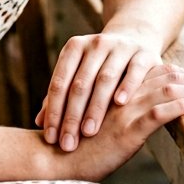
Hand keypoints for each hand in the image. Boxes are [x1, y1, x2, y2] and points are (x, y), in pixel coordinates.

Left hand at [35, 31, 161, 151]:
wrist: (136, 39)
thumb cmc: (101, 66)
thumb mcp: (79, 74)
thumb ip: (61, 96)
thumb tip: (40, 123)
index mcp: (74, 48)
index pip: (59, 82)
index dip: (54, 111)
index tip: (51, 138)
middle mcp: (96, 44)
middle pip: (80, 84)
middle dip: (72, 116)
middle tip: (68, 144)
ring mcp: (121, 47)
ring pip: (105, 79)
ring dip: (95, 107)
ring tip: (88, 132)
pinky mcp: (144, 54)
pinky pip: (134, 71)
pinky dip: (126, 87)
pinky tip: (120, 104)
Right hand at [45, 64, 183, 181]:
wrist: (53, 159)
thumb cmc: (74, 149)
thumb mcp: (102, 130)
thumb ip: (119, 120)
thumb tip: (143, 124)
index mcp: (118, 93)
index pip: (159, 76)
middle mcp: (123, 95)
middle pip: (169, 78)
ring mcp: (125, 110)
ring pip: (169, 90)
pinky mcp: (126, 128)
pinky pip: (160, 111)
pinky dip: (183, 105)